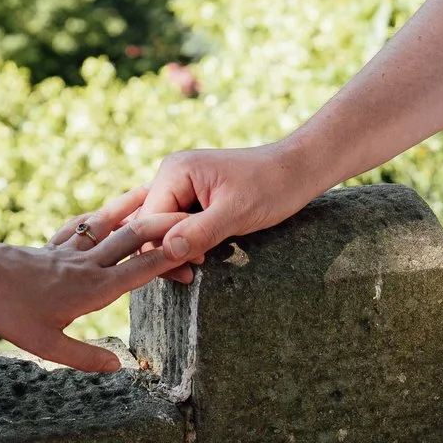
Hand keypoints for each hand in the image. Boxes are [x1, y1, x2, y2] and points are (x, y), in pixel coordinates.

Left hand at [0, 212, 192, 372]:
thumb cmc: (12, 312)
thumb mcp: (48, 345)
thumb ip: (86, 356)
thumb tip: (119, 366)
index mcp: (95, 288)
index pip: (142, 270)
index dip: (170, 259)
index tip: (196, 248)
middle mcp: (88, 265)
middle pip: (132, 239)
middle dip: (163, 226)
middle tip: (189, 215)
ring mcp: (70, 252)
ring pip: (110, 226)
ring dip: (134, 211)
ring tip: (153, 196)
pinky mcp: (53, 248)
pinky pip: (83, 229)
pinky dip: (99, 219)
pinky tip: (101, 215)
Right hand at [85, 144, 320, 267]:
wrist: (296, 170)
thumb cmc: (270, 187)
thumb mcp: (236, 213)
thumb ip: (199, 232)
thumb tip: (166, 252)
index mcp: (175, 171)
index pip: (146, 221)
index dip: (162, 250)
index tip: (191, 267)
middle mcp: (170, 173)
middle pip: (149, 224)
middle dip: (166, 251)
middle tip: (194, 271)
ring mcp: (180, 183)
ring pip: (160, 226)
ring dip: (175, 247)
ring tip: (200, 262)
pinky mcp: (192, 194)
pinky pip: (175, 221)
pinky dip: (183, 240)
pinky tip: (201, 253)